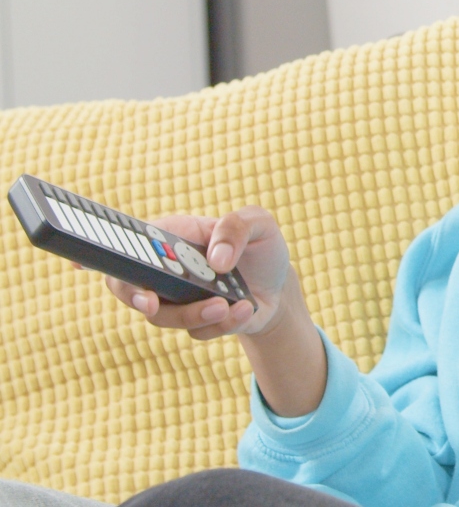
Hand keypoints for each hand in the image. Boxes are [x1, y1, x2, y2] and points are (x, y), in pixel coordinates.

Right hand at [102, 206, 294, 340]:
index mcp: (172, 237)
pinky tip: (245, 308)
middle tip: (151, 302)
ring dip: (193, 314)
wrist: (280, 286)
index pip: (126, 242)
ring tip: (225, 304)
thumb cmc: (261, 247)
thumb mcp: (258, 224)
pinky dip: (223, 323)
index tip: (81, 262)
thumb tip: (214, 260)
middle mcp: (165, 270)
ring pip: (164, 316)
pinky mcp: (196, 324)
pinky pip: (198, 331)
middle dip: (134, 296)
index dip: (98, 252)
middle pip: (128, 286)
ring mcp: (176, 300)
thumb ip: (236, 227)